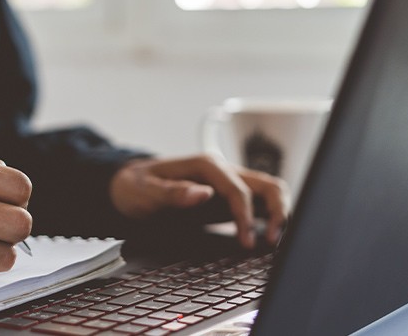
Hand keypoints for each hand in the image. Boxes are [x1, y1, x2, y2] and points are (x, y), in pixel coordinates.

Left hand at [109, 156, 289, 248]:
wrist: (129, 185)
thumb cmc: (136, 186)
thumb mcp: (145, 191)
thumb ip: (173, 192)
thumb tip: (203, 194)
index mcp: (206, 166)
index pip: (238, 189)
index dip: (246, 216)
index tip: (246, 241)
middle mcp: (222, 171)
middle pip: (266, 183)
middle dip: (276, 210)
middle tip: (271, 241)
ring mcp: (228, 182)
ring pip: (268, 190)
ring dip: (278, 212)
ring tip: (273, 241)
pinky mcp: (228, 197)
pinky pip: (258, 202)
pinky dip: (269, 216)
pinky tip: (265, 237)